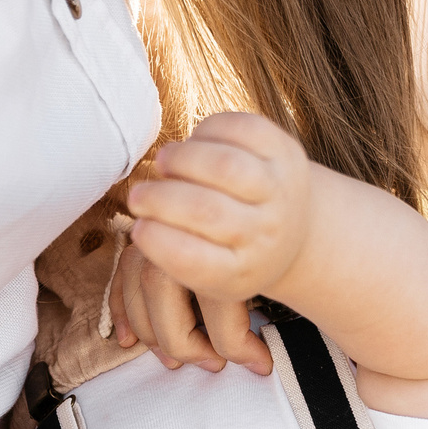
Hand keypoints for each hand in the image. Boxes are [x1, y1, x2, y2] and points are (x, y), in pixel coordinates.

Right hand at [107, 235, 268, 373]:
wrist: (256, 201)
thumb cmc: (264, 246)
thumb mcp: (268, 273)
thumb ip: (255, 303)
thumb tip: (258, 362)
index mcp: (222, 238)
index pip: (218, 300)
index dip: (236, 343)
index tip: (259, 363)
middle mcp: (183, 229)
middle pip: (165, 288)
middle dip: (185, 341)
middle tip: (213, 363)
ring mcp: (158, 235)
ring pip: (140, 285)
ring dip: (151, 332)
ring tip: (173, 360)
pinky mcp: (140, 244)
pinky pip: (122, 278)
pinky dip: (122, 310)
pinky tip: (128, 340)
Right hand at [124, 112, 313, 363]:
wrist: (300, 226)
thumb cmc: (237, 257)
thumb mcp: (209, 282)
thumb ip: (169, 278)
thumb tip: (127, 300)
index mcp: (247, 272)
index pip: (194, 262)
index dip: (158, 242)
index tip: (138, 230)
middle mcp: (270, 233)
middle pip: (207, 212)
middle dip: (161, 199)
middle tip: (137, 196)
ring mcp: (283, 188)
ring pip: (224, 166)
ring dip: (182, 160)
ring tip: (162, 165)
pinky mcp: (288, 149)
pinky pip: (241, 128)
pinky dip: (209, 132)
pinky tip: (193, 141)